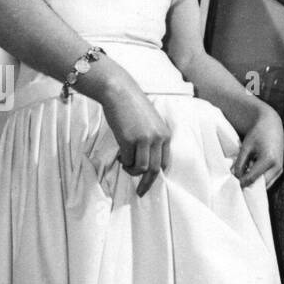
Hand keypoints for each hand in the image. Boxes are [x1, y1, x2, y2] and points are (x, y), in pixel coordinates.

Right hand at [100, 81, 171, 196]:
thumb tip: (145, 162)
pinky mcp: (129, 139)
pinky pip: (127, 160)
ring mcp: (144, 139)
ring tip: (124, 164)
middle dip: (147, 183)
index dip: (157, 175)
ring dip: (132, 171)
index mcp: (165, 134)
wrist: (118, 91)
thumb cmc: (131, 107)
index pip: (165, 162)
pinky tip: (119, 154)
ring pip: (142, 168)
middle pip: (156, 169)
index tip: (149, 183)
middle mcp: (158, 138)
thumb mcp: (149, 123)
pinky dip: (123, 162)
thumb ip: (151, 140)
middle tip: (140, 192)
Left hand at [234, 101, 283, 188]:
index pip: (252, 178)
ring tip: (243, 180)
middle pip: (260, 186)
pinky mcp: (280, 170)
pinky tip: (250, 176)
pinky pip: (268, 181)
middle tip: (236, 185)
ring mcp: (280, 169)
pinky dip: (259, 181)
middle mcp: (277, 167)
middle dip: (248, 186)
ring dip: (254, 185)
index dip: (241, 182)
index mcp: (268, 159)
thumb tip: (236, 177)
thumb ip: (240, 163)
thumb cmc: (258, 133)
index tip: (232, 184)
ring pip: (265, 186)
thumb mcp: (246, 147)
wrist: (271, 125)